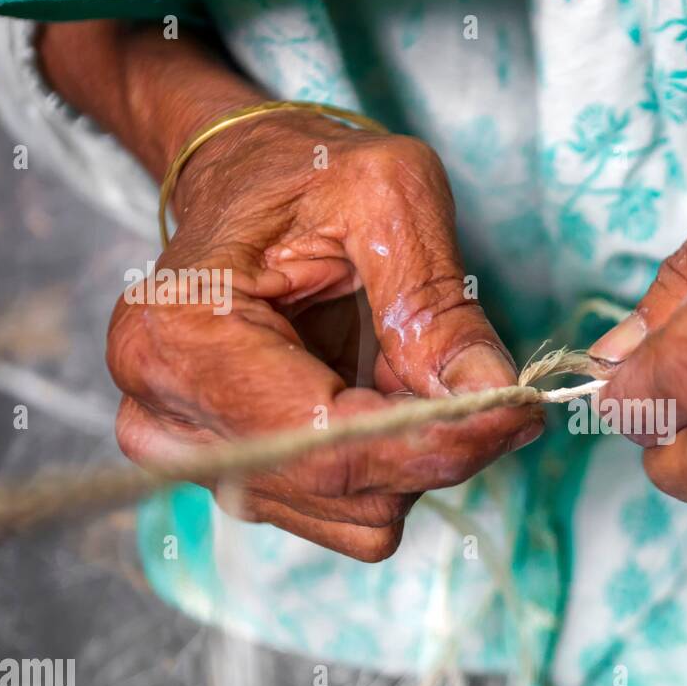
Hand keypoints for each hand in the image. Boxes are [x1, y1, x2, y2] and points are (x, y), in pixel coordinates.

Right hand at [109, 111, 538, 559]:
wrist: (244, 184)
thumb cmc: (302, 174)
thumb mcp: (387, 197)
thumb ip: (436, 303)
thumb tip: (493, 394)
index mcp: (184, 337)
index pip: (327, 440)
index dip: (436, 440)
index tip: (519, 413)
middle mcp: (167, 415)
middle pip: (345, 485)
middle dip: (431, 439)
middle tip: (472, 371)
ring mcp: (196, 459)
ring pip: (356, 511)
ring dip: (409, 448)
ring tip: (398, 359)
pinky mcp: (238, 480)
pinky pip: (348, 511)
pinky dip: (389, 462)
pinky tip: (375, 392)